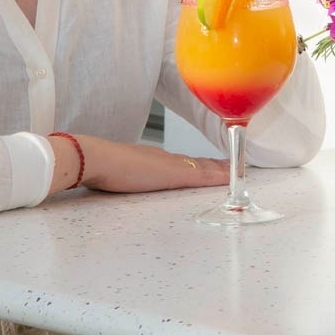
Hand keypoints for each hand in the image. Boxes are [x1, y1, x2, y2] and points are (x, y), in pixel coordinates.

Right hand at [49, 133, 228, 195]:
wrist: (95, 157)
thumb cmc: (99, 165)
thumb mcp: (116, 170)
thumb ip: (123, 171)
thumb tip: (117, 175)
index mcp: (154, 158)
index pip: (184, 161)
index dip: (200, 163)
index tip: (214, 164)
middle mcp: (167, 159)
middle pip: (199, 162)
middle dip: (217, 165)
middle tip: (234, 165)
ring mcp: (172, 166)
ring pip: (205, 167)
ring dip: (222, 169)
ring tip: (239, 170)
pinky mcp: (174, 175)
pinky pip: (204, 175)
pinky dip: (219, 176)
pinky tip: (232, 177)